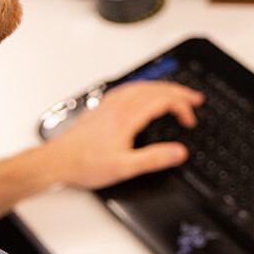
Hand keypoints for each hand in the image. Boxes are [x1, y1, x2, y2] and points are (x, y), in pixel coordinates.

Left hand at [46, 80, 203, 189]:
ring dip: (162, 87)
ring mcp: (109, 104)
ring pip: (141, 86)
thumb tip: (178, 152)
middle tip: (195, 98)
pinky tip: (144, 93)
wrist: (57, 160)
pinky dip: (144, 88)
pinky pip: (128, 88)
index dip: (181, 107)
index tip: (190, 120)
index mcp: (127, 117)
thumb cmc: (85, 164)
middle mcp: (118, 105)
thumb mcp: (124, 168)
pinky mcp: (102, 107)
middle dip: (178, 91)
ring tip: (176, 93)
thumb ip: (154, 159)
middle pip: (154, 89)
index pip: (162, 101)